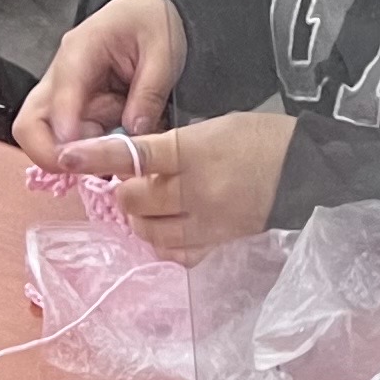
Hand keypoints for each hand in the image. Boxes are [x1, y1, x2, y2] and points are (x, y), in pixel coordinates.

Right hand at [16, 0, 189, 165]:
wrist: (145, 10)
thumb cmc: (150, 23)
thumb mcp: (163, 51)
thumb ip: (150, 91)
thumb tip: (134, 130)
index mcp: (79, 51)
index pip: (59, 94)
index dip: (66, 130)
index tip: (80, 157)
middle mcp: (60, 76)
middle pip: (30, 126)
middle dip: (56, 155)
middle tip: (100, 164)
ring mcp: (62, 96)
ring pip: (47, 139)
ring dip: (81, 154)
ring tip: (122, 143)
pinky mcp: (72, 111)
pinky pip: (70, 141)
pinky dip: (93, 150)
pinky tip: (121, 139)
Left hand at [83, 111, 293, 257]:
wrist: (312, 170)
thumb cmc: (264, 138)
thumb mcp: (215, 126)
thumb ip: (174, 146)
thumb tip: (136, 164)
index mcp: (195, 151)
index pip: (136, 155)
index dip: (97, 156)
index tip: (67, 156)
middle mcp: (197, 190)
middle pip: (134, 201)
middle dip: (127, 191)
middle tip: (138, 182)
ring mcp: (208, 222)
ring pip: (149, 232)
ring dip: (142, 219)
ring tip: (154, 206)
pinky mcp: (219, 243)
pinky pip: (176, 253)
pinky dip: (165, 241)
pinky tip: (172, 227)